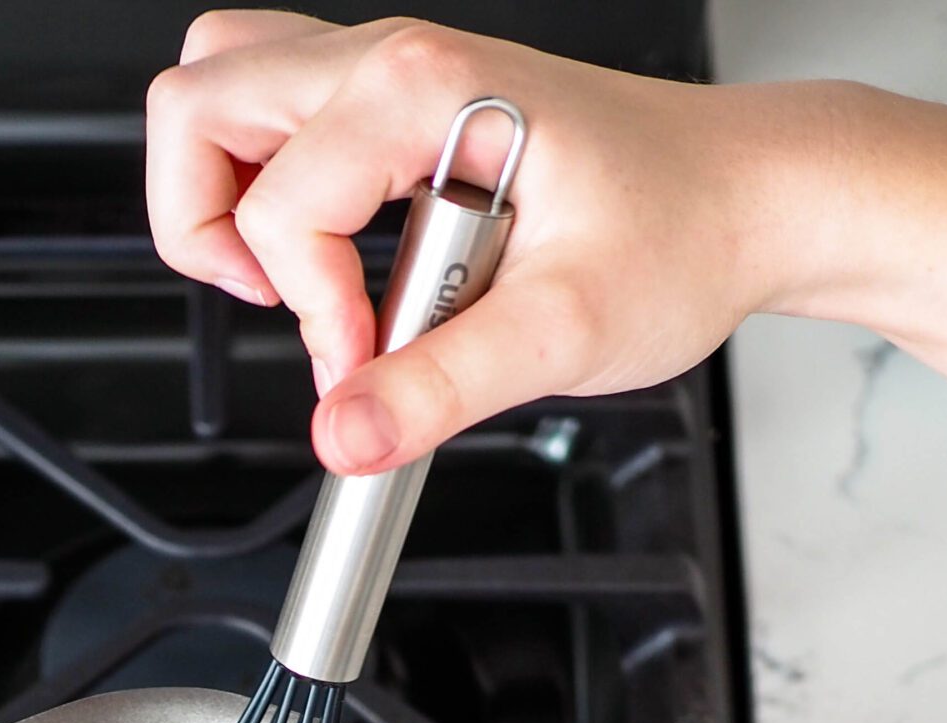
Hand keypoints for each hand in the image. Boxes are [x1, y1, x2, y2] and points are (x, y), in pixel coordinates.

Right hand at [145, 13, 946, 472]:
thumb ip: (441, 389)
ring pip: (221, 82)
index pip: (283, 205)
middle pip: (199, 97)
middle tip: (280, 306)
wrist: (747, 198)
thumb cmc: (679, 234)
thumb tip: (344, 438)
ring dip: (221, 190)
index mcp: (426, 92)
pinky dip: (267, 184)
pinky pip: (278, 111)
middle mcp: (396, 60)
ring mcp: (392, 72)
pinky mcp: (401, 103)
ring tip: (289, 277)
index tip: (371, 370)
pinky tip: (332, 255)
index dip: (310, 312)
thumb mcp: (562, 333)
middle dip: (203, 224)